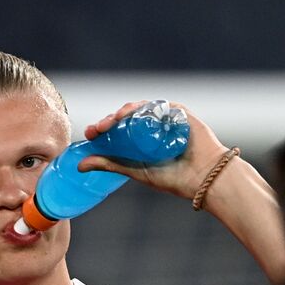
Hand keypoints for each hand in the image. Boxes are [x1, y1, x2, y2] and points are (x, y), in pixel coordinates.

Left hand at [78, 101, 228, 200]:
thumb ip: (109, 165)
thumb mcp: (135, 171)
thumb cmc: (173, 178)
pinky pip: (159, 105)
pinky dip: (145, 107)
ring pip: (141, 109)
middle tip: (97, 130)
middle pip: (126, 117)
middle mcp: (152, 128)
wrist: (204, 178)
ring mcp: (165, 119)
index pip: (118, 130)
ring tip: (113, 121)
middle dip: (109, 120)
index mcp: (141, 141)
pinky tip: (133, 112)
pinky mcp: (179, 114)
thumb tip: (79, 166)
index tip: (90, 134)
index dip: (102, 129)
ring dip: (124, 112)